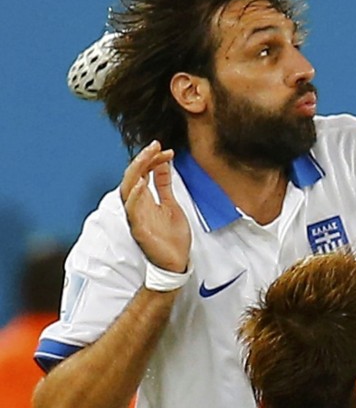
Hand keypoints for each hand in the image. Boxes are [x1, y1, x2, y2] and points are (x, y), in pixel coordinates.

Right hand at [119, 141, 190, 272]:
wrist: (176, 262)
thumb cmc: (171, 236)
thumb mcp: (170, 204)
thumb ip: (164, 185)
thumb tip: (163, 162)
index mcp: (144, 200)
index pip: (142, 173)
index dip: (151, 159)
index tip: (166, 150)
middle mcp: (137, 206)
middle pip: (133, 177)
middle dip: (142, 159)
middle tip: (155, 145)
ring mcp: (136, 218)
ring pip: (128, 190)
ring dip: (137, 172)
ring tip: (147, 156)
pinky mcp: (139, 230)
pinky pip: (132, 211)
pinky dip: (135, 196)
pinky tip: (142, 184)